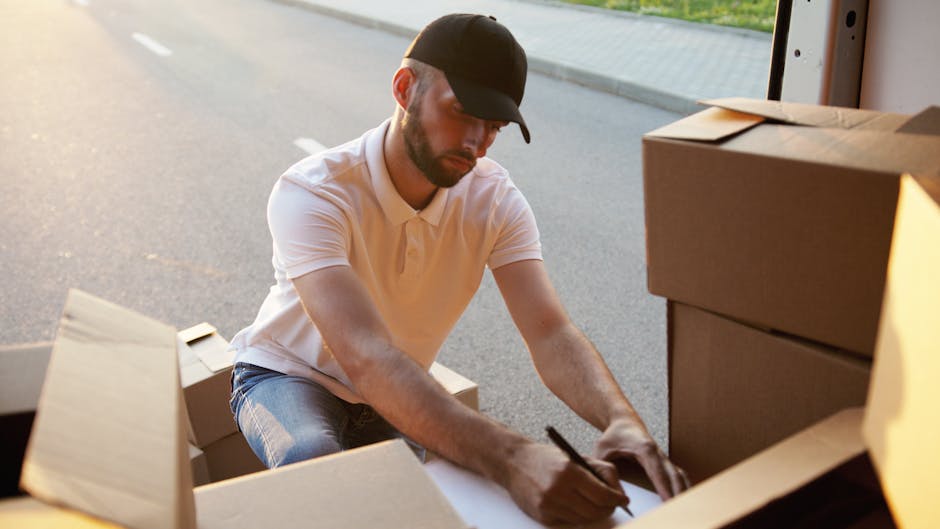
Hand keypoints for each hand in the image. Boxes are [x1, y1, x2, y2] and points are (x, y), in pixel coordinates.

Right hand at [502, 441, 628, 524]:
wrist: (514, 462)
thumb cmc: (547, 458)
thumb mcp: (575, 457)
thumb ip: (600, 472)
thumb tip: (618, 494)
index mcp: (569, 472)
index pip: (603, 495)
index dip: (617, 500)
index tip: (623, 500)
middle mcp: (558, 490)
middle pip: (595, 511)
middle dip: (608, 509)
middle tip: (611, 505)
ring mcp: (549, 505)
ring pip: (583, 520)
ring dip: (593, 514)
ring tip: (593, 504)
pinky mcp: (542, 516)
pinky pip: (568, 522)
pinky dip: (576, 516)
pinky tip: (573, 505)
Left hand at [594, 419, 689, 499]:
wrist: (624, 421)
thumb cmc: (613, 435)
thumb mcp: (602, 450)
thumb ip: (604, 469)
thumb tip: (609, 490)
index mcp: (644, 448)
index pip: (657, 471)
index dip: (664, 488)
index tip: (668, 501)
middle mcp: (658, 453)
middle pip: (674, 475)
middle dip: (678, 493)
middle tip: (678, 510)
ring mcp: (663, 457)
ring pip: (679, 476)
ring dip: (683, 491)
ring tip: (684, 508)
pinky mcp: (664, 462)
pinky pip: (677, 475)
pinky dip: (682, 487)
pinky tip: (683, 499)